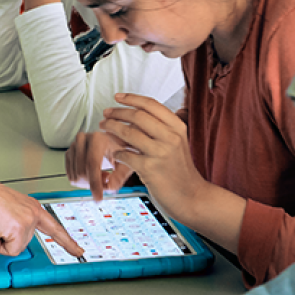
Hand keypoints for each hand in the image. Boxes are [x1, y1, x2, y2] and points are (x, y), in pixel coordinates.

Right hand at [0, 178, 83, 256]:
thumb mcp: (7, 208)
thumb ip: (17, 219)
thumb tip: (11, 235)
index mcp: (31, 205)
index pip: (53, 226)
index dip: (67, 241)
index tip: (78, 250)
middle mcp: (33, 211)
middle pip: (26, 240)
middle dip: (10, 238)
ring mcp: (28, 220)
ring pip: (17, 247)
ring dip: (2, 239)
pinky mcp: (20, 229)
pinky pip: (9, 250)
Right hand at [65, 131, 135, 200]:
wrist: (111, 141)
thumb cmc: (120, 149)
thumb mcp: (126, 161)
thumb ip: (120, 175)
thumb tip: (110, 187)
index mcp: (97, 139)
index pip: (92, 164)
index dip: (95, 183)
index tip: (98, 198)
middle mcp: (82, 140)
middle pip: (82, 172)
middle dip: (94, 183)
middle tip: (107, 179)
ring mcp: (73, 147)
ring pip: (75, 176)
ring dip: (89, 182)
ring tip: (101, 173)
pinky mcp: (68, 154)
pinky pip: (71, 176)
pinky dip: (82, 181)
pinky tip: (92, 173)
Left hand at [99, 93, 208, 219]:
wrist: (191, 197)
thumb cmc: (179, 170)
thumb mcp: (177, 143)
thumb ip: (161, 128)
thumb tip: (134, 114)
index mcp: (177, 127)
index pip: (152, 105)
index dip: (132, 98)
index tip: (117, 97)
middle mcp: (171, 137)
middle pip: (137, 116)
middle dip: (117, 112)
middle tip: (105, 114)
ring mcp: (160, 153)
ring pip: (129, 133)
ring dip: (112, 128)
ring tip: (103, 128)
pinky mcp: (150, 169)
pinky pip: (126, 155)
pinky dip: (117, 153)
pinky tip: (114, 154)